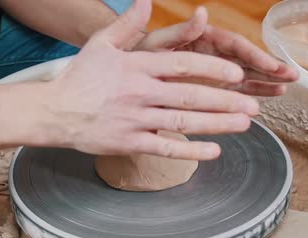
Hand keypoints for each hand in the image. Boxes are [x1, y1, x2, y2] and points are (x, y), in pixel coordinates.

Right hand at [35, 0, 258, 160]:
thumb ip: (128, 24)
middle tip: (252, 104)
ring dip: (217, 124)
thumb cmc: (80, 77)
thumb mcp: (101, 44)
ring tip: (244, 124)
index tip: (236, 74)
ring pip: (184, 122)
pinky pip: (166, 148)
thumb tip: (146, 0)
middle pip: (190, 96)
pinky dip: (191, 151)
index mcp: (137, 66)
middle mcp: (140, 93)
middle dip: (225, 100)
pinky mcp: (130, 142)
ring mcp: (136, 120)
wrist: (55, 111)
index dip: (213, 69)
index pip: (182, 65)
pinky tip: (214, 152)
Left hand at [135, 7, 298, 95]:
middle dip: (268, 68)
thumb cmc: (135, 60)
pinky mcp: (207, 91)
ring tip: (285, 89)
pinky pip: (231, 93)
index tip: (271, 66)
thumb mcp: (153, 45)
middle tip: (291, 76)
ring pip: (243, 76)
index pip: (233, 45)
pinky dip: (249, 96)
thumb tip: (202, 13)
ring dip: (264, 82)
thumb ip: (178, 32)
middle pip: (244, 60)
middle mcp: (209, 55)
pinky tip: (266, 101)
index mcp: (200, 39)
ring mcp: (209, 74)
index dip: (253, 55)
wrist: (122, 83)